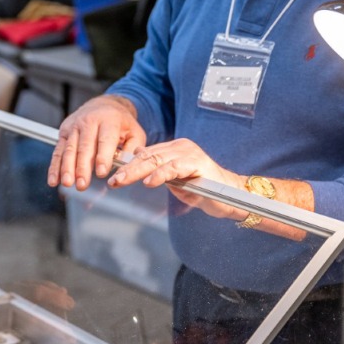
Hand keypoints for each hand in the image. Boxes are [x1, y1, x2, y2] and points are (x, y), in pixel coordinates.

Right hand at [47, 95, 145, 190]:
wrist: (103, 105)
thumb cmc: (120, 123)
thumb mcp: (135, 132)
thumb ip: (133, 150)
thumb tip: (126, 168)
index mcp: (109, 120)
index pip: (105, 139)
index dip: (103, 156)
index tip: (102, 173)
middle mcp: (89, 121)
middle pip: (84, 146)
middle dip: (82, 167)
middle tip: (83, 184)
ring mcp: (74, 126)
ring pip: (69, 149)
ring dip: (67, 168)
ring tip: (69, 184)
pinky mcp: (63, 131)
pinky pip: (58, 151)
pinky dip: (54, 167)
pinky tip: (54, 180)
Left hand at [111, 139, 242, 219]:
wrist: (231, 196)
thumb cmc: (202, 189)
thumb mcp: (174, 179)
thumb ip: (158, 169)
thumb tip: (137, 158)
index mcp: (173, 148)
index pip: (145, 154)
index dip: (127, 164)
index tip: (112, 175)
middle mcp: (180, 146)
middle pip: (147, 156)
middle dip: (127, 169)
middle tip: (113, 180)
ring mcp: (189, 153)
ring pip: (156, 161)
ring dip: (136, 172)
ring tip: (122, 181)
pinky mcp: (197, 164)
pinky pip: (174, 168)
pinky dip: (160, 175)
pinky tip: (148, 182)